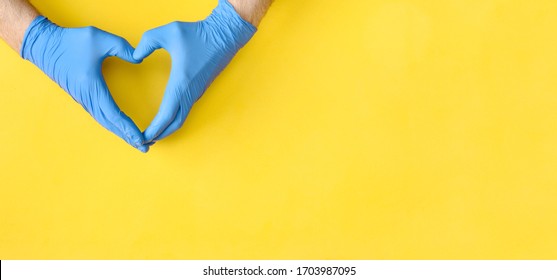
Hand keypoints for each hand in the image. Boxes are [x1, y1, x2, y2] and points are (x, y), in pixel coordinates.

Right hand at [21, 16, 148, 151]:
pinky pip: (100, 116)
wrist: (43, 45)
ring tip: (138, 142)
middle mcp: (88, 98)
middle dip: (128, 137)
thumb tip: (139, 58)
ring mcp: (84, 99)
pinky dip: (113, 125)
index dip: (128, 128)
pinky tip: (121, 129)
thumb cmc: (69, 42)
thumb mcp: (98, 38)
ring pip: (105, 122)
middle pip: (111, 124)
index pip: (114, 115)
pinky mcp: (83, 97)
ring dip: (121, 133)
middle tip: (146, 147)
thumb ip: (121, 46)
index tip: (142, 139)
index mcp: (92, 88)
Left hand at [133, 0, 256, 143]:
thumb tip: (135, 55)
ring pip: (181, 118)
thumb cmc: (198, 33)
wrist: (225, 35)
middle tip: (144, 142)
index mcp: (181, 83)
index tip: (143, 138)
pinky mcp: (199, 90)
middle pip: (174, 123)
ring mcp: (196, 92)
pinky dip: (174, 119)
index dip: (154, 129)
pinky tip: (165, 118)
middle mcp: (190, 93)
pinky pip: (185, 110)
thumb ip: (147, 42)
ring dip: (167, 129)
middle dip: (159, 135)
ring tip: (153, 135)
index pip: (166, 115)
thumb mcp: (168, 31)